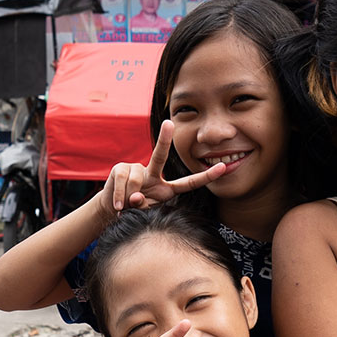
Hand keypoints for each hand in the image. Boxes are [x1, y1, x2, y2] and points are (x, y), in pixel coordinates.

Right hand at [97, 122, 228, 217]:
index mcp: (166, 188)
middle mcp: (153, 174)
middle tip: (169, 123)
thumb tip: (135, 196)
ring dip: (128, 198)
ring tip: (124, 207)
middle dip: (164, 139)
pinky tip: (117, 205)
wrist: (112, 209)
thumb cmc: (132, 212)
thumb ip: (144, 207)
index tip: (224, 168)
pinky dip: (119, 197)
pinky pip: (122, 182)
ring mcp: (136, 169)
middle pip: (160, 156)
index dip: (206, 177)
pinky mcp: (120, 168)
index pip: (189, 183)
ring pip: (136, 180)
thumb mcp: (143, 213)